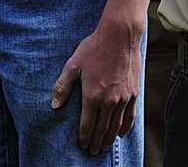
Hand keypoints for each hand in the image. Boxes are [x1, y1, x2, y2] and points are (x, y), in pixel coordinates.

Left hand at [51, 20, 142, 154]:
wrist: (120, 36)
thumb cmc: (94, 48)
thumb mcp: (73, 65)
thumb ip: (63, 86)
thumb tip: (54, 105)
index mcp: (93, 95)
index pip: (88, 124)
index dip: (85, 137)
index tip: (82, 145)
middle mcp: (109, 100)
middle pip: (102, 129)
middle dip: (97, 142)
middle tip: (93, 152)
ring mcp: (123, 98)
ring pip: (116, 125)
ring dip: (109, 139)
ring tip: (104, 147)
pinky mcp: (133, 93)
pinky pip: (129, 116)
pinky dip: (125, 128)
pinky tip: (121, 134)